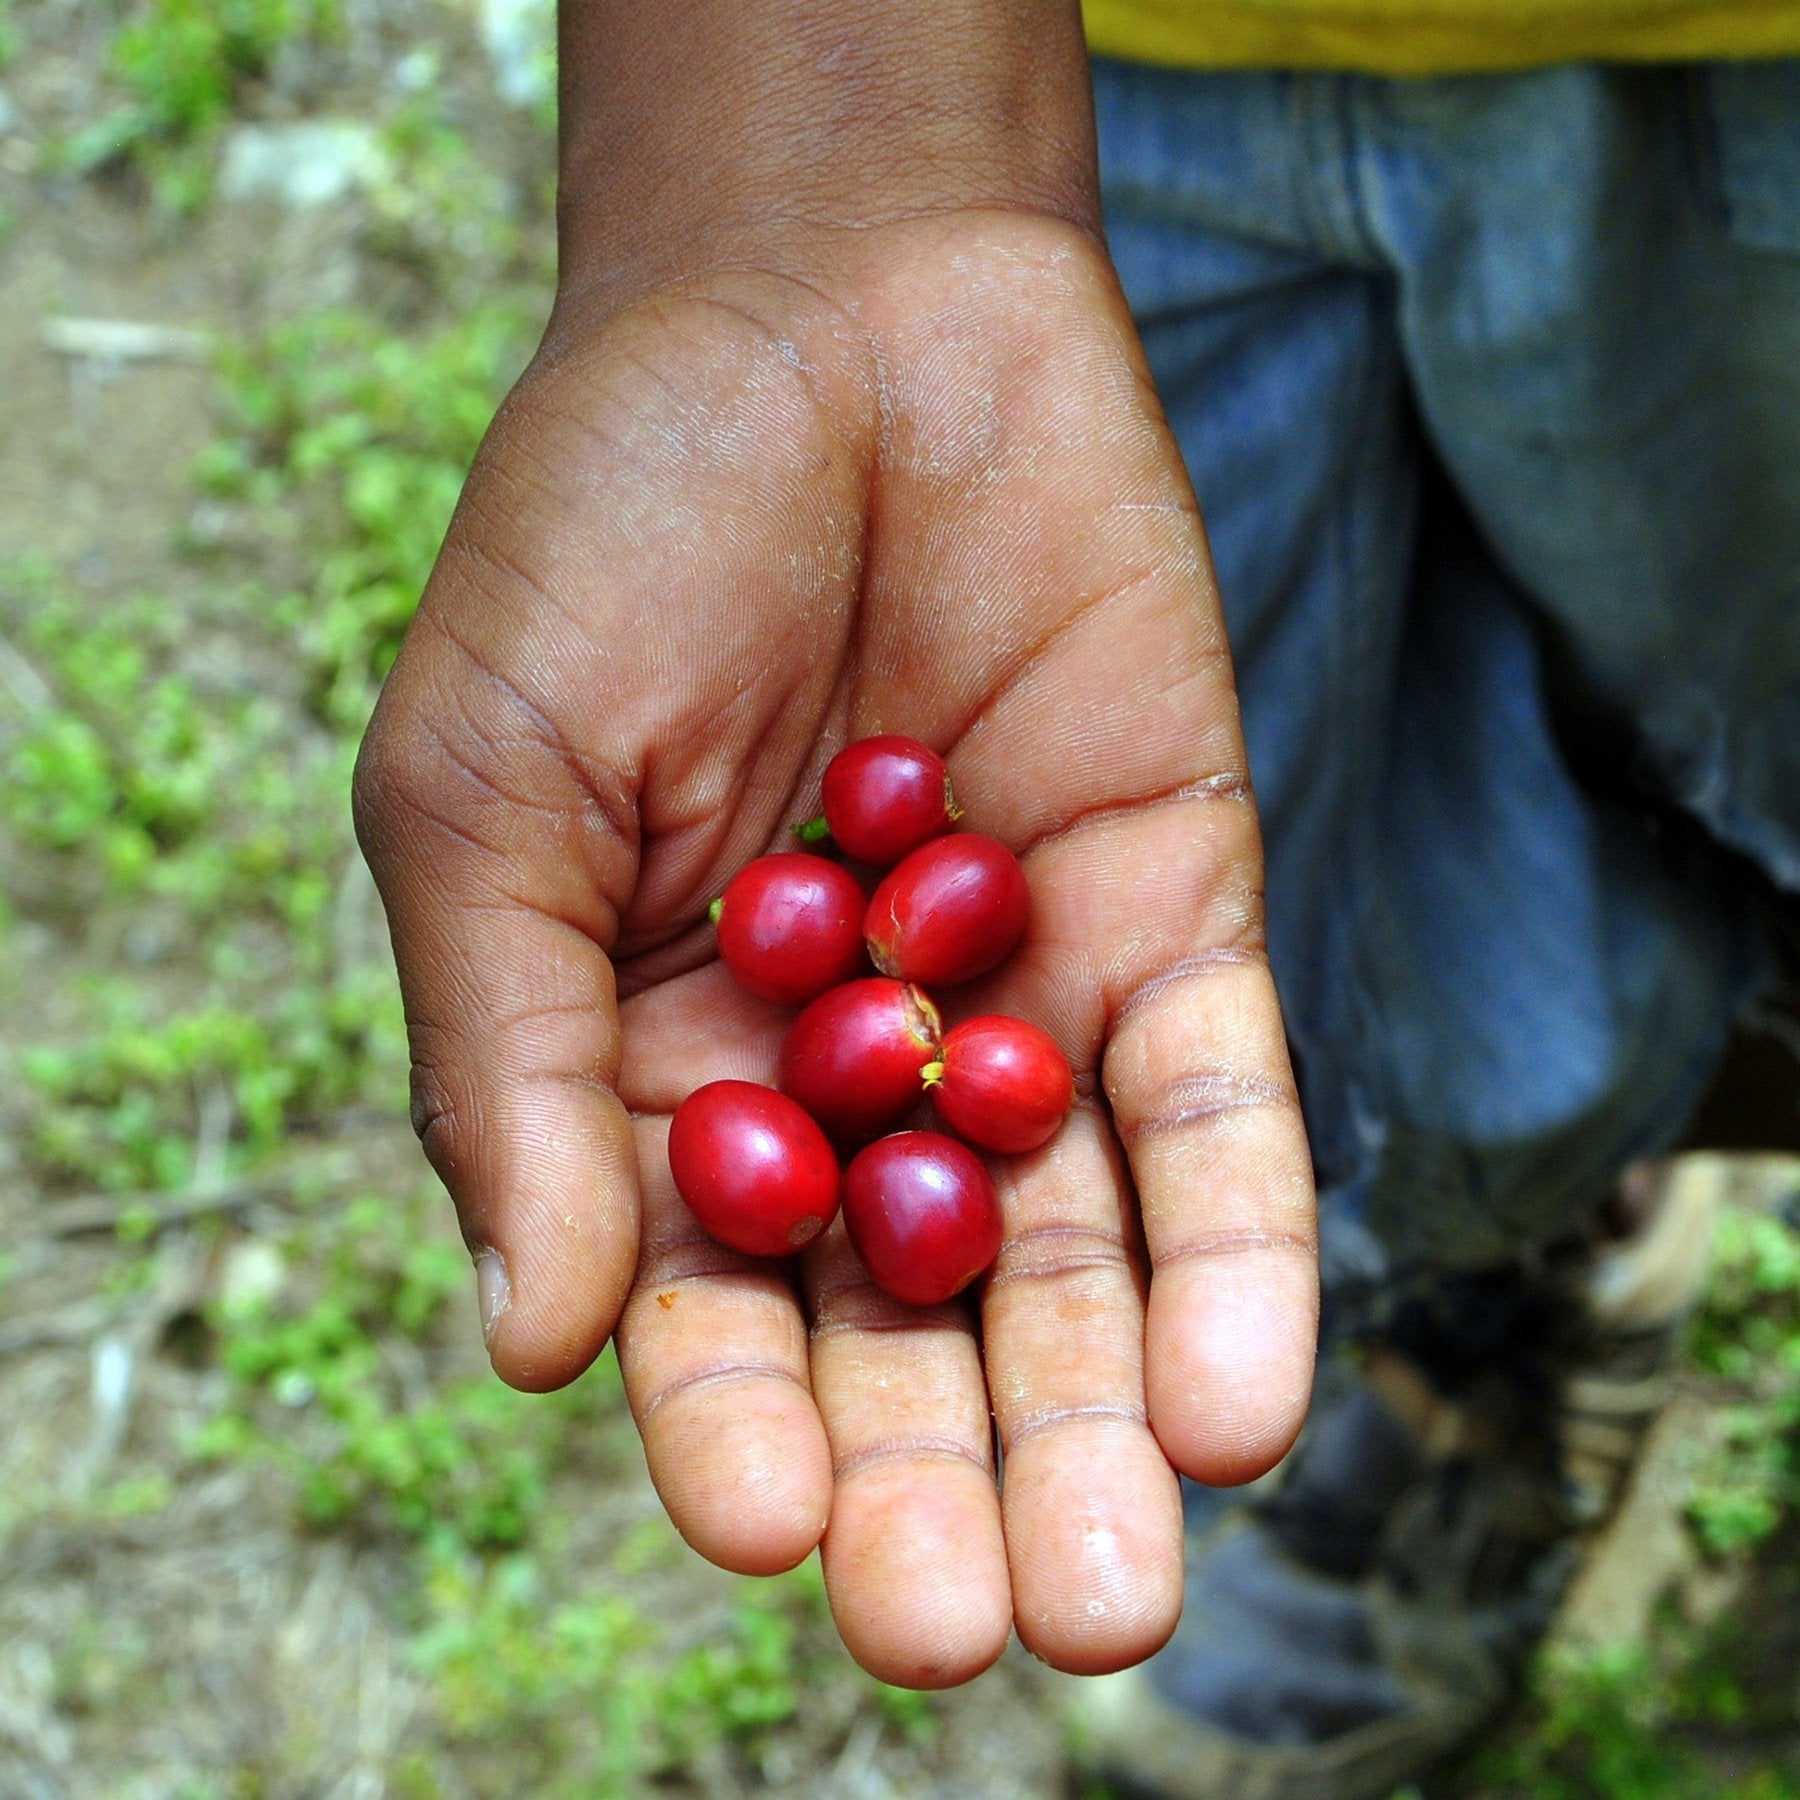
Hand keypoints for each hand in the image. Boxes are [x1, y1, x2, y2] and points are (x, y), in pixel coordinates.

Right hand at [353, 209, 1317, 1686]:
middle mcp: (853, 1056)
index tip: (785, 1530)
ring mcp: (1019, 991)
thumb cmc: (606, 534)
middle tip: (973, 1628)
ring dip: (1100, 1416)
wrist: (823, 308)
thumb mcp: (478, 794)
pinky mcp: (1170, 904)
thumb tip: (537, 1346)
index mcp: (662, 1053)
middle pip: (907, 1315)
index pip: (706, 1290)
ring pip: (1076, 1248)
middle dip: (941, 1473)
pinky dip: (1237, 1243)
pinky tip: (1236, 1398)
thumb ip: (509, 1065)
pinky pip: (1212, 1101)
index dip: (738, 1418)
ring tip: (1119, 1587)